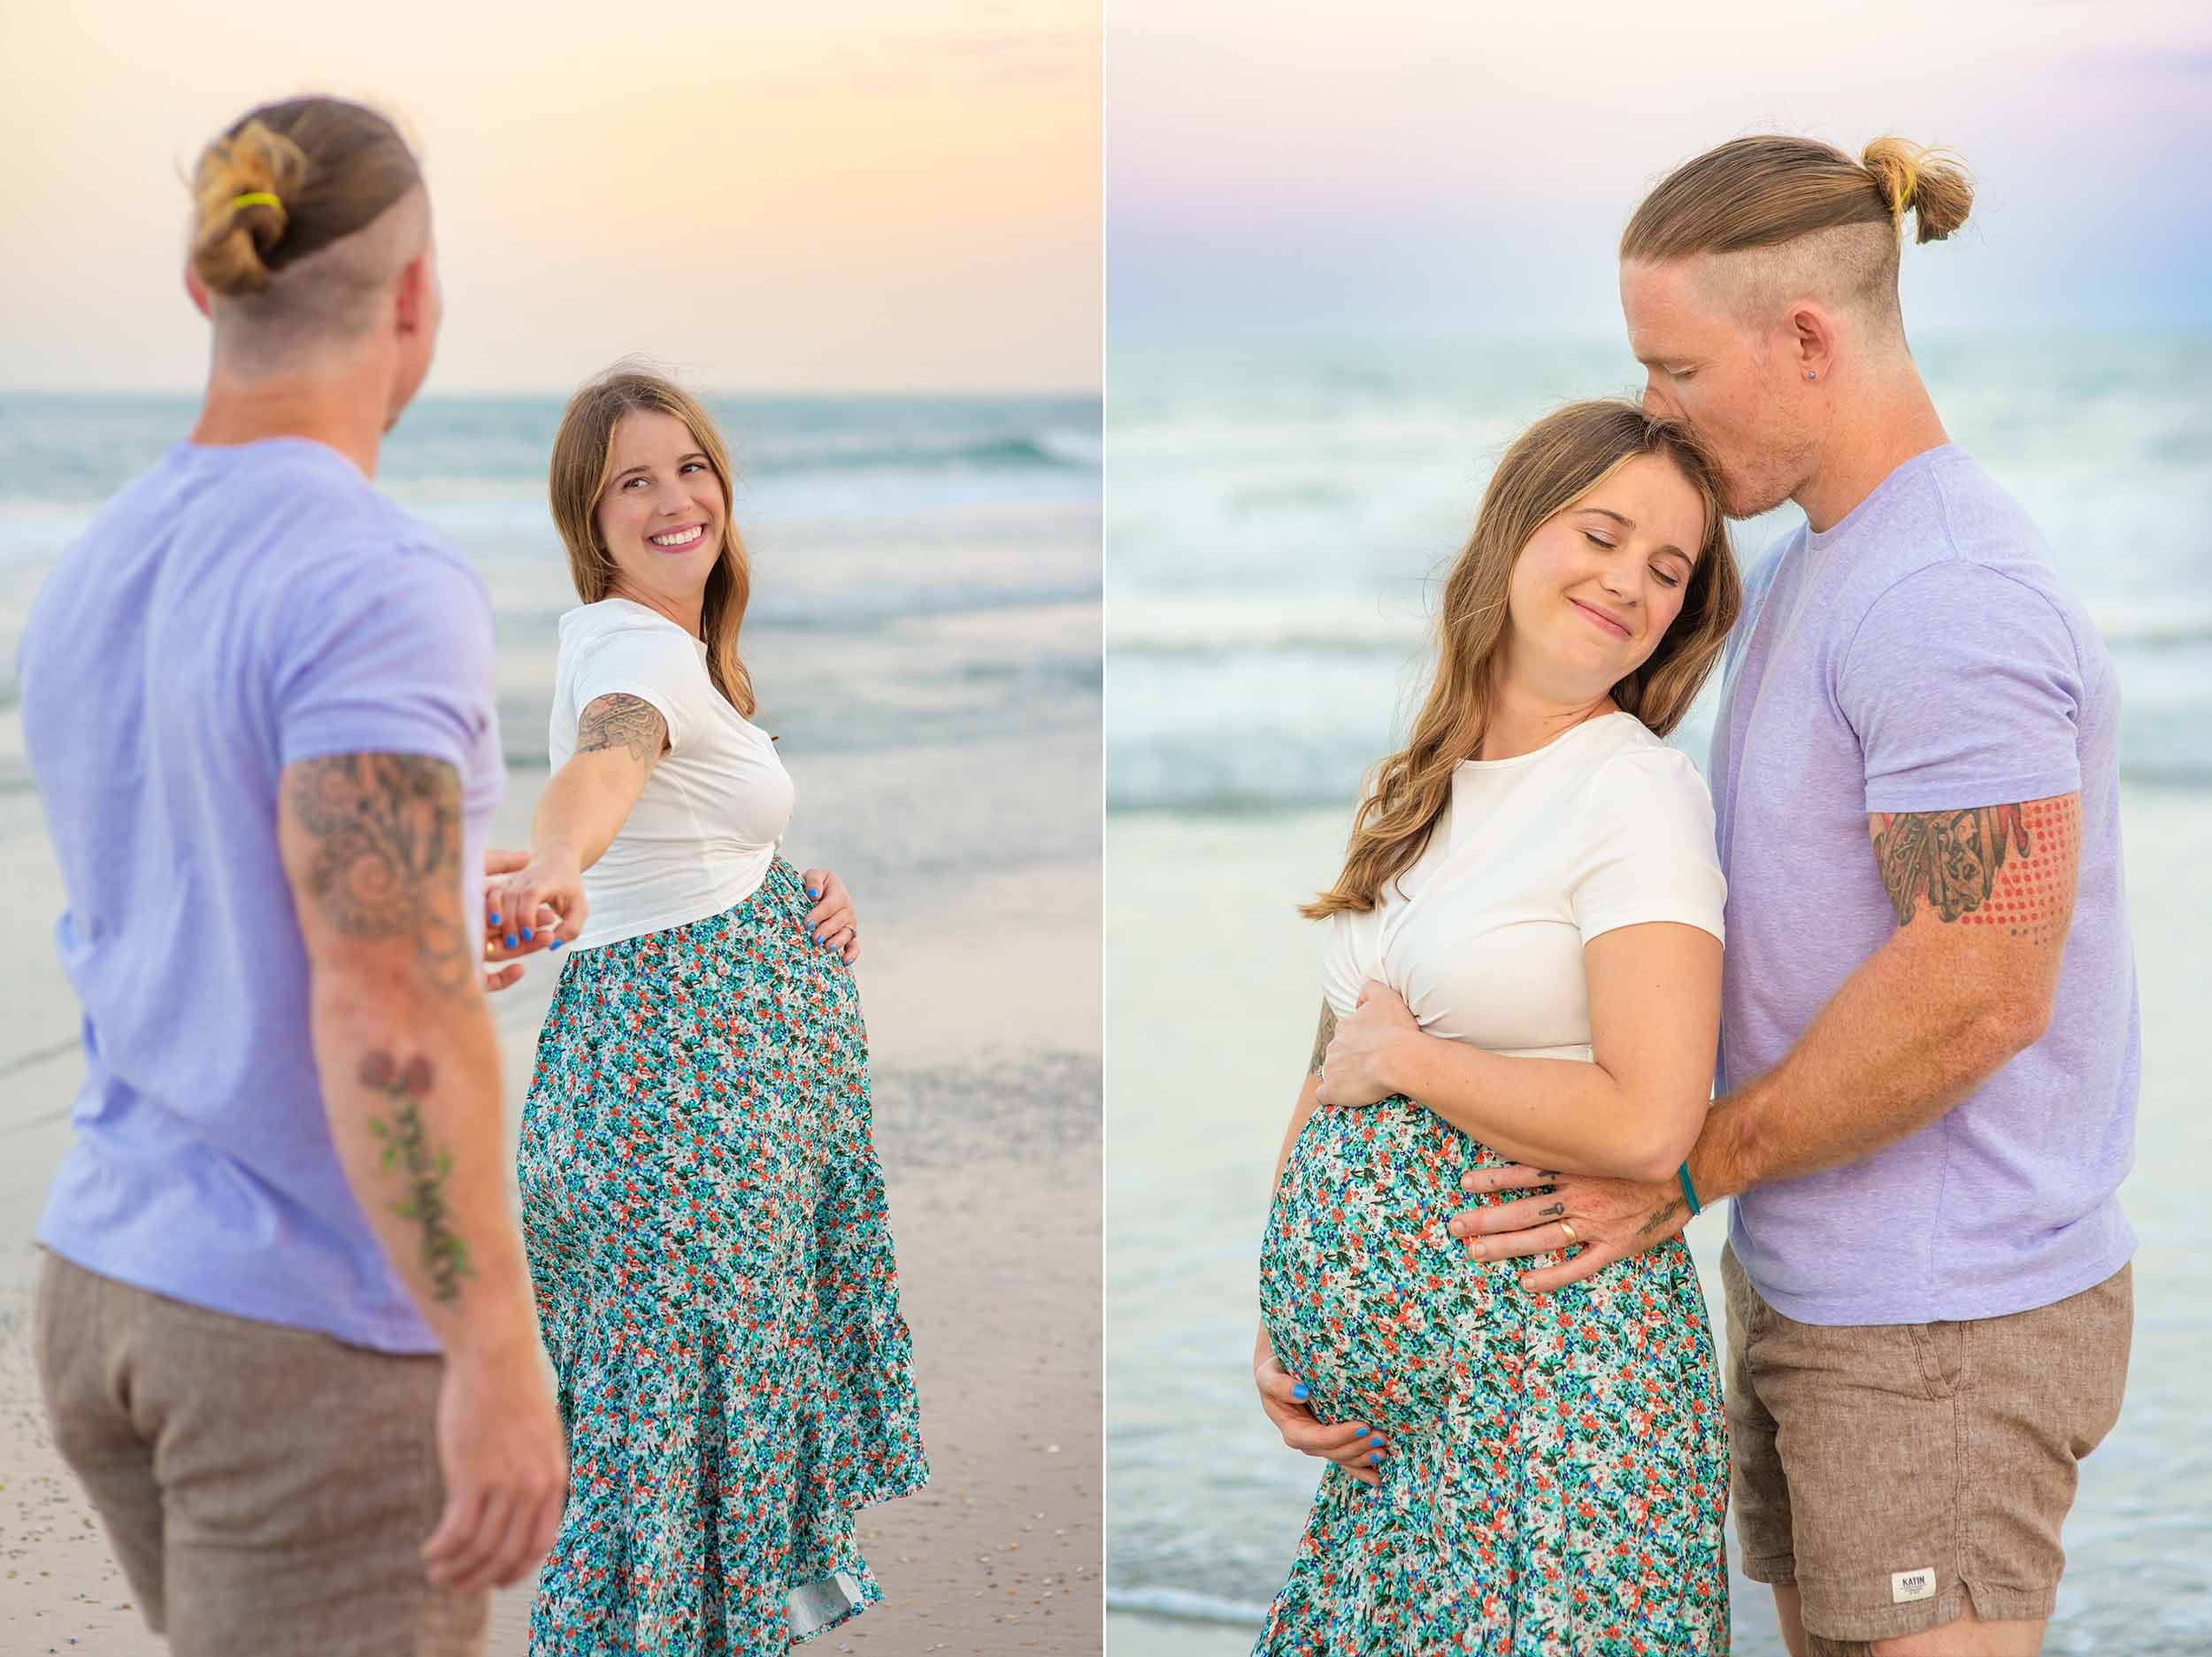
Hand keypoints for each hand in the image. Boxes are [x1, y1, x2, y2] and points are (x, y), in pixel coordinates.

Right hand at [422, 1336, 566, 1591]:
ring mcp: (505, 1483)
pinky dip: (440, 1550)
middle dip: (481, 1578)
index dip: (518, 1568)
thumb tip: (521, 1476)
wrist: (497, 1350)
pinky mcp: (472, 1476)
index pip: (540, 1542)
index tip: (497, 1579)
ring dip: (455, 1570)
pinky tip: (429, 1552)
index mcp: (554, 1474)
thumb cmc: (516, 1378)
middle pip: (507, 1554)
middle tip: (458, 1586)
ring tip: (437, 1573)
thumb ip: (534, 1457)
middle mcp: (535, 1486)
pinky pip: (456, 1532)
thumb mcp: (540, 1424)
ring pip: (479, 1550)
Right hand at [483, 848, 586, 983]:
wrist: (556, 861)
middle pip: (511, 897)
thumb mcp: (579, 908)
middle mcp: (525, 877)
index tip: (529, 935)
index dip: (527, 915)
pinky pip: (488, 895)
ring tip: (502, 938)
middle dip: (510, 922)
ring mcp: (510, 879)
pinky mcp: (500, 884)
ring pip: (496, 895)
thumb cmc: (569, 888)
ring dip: (495, 917)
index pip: (532, 894)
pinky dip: (486, 910)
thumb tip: (552, 945)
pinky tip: (490, 927)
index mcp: (547, 880)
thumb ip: (570, 928)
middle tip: (513, 944)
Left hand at [801, 867, 858, 963]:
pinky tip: (845, 961)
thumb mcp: (815, 875)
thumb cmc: (814, 885)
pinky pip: (854, 945)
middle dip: (826, 931)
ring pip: (847, 934)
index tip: (807, 923)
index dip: (818, 915)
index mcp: (838, 893)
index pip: (830, 905)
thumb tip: (813, 895)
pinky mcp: (849, 934)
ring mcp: (849, 923)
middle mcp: (846, 909)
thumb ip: (814, 881)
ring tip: (827, 948)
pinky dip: (852, 953)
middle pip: (839, 921)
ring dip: (838, 942)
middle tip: (814, 938)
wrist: (821, 891)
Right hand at [1253, 1332, 1388, 1488]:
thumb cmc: (1275, 1372)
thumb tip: (1302, 1393)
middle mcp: (1305, 1441)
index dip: (1340, 1436)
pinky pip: (1346, 1460)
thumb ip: (1279, 1385)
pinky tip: (1377, 1478)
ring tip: (1384, 1449)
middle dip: (1358, 1447)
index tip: (1363, 1426)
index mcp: (1291, 1429)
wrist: (1281, 1374)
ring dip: (1364, 1457)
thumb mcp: (1269, 1375)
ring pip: (1342, 1457)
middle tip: (1381, 1437)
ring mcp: (1319, 1444)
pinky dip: (1361, 1469)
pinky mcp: (1330, 1442)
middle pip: (1334, 1451)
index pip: (1317, 1438)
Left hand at [1314, 979, 1418, 1106]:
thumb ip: (1370, 989)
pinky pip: (1325, 1094)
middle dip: (1353, 1059)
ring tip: (1367, 1083)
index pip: (1348, 1035)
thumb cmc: (1397, 1030)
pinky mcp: (1332, 1090)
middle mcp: (1334, 1046)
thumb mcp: (1386, 997)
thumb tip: (1360, 1000)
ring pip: (1334, 1073)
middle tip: (1374, 1066)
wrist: (1400, 1058)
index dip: (1362, 1043)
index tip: (1376, 1048)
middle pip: (1340, 1053)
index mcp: (1345, 1027)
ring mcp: (1331, 1069)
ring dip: (1346, 1077)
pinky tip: (1345, 1096)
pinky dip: (1333, 1095)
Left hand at [1446, 1163, 1691, 1292]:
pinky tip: (1526, 1282)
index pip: (1525, 1173)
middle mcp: (1581, 1195)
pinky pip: (1580, 1265)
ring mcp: (1597, 1223)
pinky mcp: (1616, 1245)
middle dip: (1486, 1218)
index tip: (1465, 1183)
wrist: (1693, 1168)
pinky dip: (1553, 1275)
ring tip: (1475, 1251)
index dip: (1494, 1179)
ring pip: (1542, 1238)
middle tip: (1454, 1226)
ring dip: (1506, 1246)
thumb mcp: (1604, 1139)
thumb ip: (1575, 1142)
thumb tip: (1541, 1131)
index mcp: (1577, 1168)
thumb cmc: (1644, 1152)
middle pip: (1523, 1209)